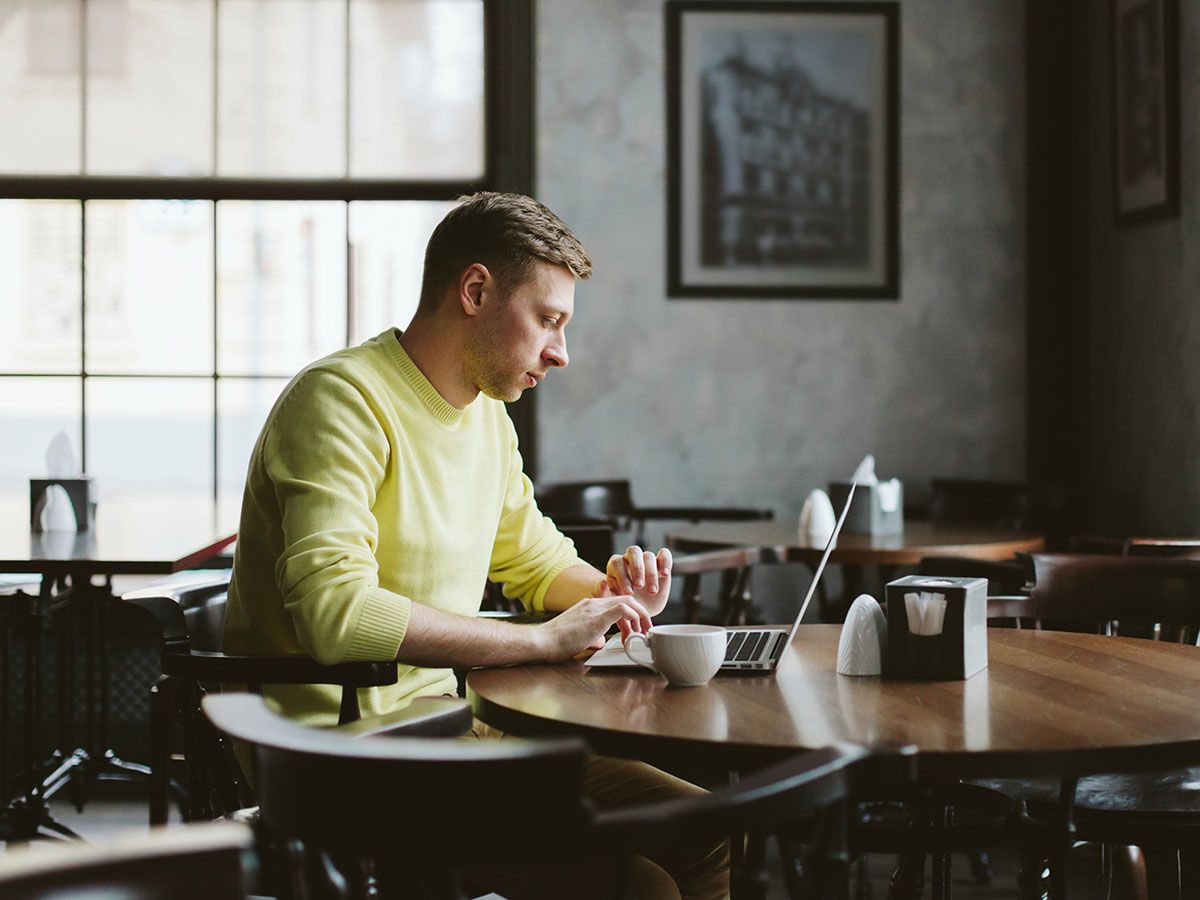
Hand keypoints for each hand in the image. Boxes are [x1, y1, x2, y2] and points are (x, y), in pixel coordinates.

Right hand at [536, 594, 651, 661]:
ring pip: (628, 601)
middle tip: (646, 630)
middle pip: (626, 599)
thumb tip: (600, 643)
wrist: (542, 641)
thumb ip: (592, 638)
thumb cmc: (555, 643)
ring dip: (640, 616)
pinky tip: (634, 630)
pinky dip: (634, 617)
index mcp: (589, 606)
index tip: (635, 629)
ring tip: (643, 632)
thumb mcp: (579, 639)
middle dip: (641, 614)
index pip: (617, 603)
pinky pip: (623, 608)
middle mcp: (593, 603)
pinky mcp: (596, 617)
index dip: (631, 615)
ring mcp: (594, 608)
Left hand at [605, 546, 671, 617]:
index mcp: (616, 565)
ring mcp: (646, 560)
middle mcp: (630, 559)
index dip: (622, 576)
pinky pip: (664, 554)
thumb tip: (602, 583)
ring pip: (648, 556)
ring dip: (651, 573)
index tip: (627, 593)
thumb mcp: (611, 601)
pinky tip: (665, 574)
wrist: (639, 610)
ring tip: (652, 591)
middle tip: (639, 586)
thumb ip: (603, 593)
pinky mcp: (660, 563)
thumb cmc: (623, 604)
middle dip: (637, 569)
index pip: (617, 562)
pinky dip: (666, 561)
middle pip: (633, 552)